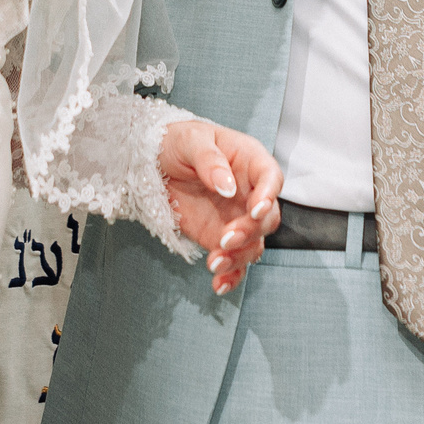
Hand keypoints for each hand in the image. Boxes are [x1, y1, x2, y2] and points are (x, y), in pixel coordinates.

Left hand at [158, 118, 282, 295]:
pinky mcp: (219, 238)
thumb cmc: (178, 141)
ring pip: (254, 244)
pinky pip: (234, 261)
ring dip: (239, 257)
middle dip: (250, 231)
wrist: (153, 161)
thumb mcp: (190, 139)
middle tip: (226, 238)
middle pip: (267, 217)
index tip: (256, 210)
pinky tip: (219, 284)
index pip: (271, 178)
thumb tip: (226, 186)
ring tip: (215, 262)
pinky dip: (230, 275)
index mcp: (249, 161)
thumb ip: (209, 159)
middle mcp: (249, 193)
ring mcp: (236, 218)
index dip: (269, 195)